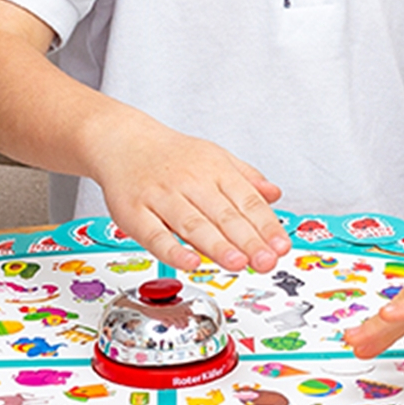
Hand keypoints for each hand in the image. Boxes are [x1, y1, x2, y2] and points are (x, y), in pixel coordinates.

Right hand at [86, 112, 288, 272]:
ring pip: (193, 224)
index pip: (247, 200)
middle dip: (248, 240)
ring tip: (238, 263)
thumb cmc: (170, 156)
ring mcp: (162, 197)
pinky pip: (154, 234)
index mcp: (214, 169)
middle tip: (266, 261)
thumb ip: (245, 178)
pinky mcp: (135, 213)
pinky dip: (172, 249)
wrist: (122, 141)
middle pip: (224, 215)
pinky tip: (190, 261)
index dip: (266, 225)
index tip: (281, 246)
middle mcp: (190, 181)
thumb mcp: (214, 157)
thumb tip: (274, 194)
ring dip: (217, 245)